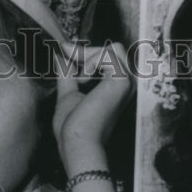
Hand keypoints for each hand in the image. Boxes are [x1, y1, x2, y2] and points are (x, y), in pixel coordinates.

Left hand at [52, 42, 134, 172]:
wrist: (77, 143)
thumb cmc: (73, 129)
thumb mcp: (68, 95)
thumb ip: (68, 75)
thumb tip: (61, 55)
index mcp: (117, 90)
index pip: (109, 59)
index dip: (85, 52)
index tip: (63, 48)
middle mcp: (128, 86)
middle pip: (113, 50)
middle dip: (86, 51)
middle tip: (65, 52)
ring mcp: (129, 83)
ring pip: (114, 49)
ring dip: (90, 56)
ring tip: (80, 76)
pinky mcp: (123, 81)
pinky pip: (109, 54)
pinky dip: (92, 61)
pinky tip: (86, 77)